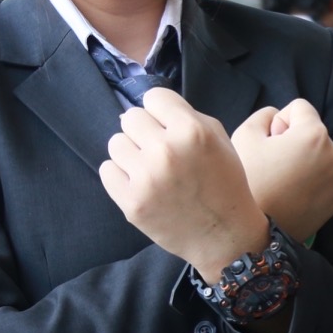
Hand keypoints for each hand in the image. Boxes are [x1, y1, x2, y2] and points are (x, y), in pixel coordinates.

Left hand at [100, 87, 268, 282]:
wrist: (225, 235)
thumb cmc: (224, 183)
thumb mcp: (219, 140)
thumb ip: (187, 116)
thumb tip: (149, 106)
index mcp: (192, 131)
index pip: (154, 97)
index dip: (162, 111)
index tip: (168, 127)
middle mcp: (166, 151)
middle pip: (131, 118)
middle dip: (145, 131)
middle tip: (159, 151)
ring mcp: (146, 178)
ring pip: (116, 143)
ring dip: (131, 153)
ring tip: (150, 169)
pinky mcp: (131, 202)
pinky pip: (107, 170)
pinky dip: (121, 176)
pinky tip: (141, 184)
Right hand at [232, 98, 332, 241]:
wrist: (255, 233)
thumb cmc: (248, 180)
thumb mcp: (245, 135)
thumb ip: (264, 115)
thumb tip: (277, 117)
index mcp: (314, 134)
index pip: (300, 107)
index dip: (279, 121)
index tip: (268, 142)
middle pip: (312, 133)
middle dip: (293, 141)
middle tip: (272, 164)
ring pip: (318, 156)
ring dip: (302, 161)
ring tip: (280, 181)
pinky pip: (324, 179)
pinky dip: (310, 182)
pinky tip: (290, 195)